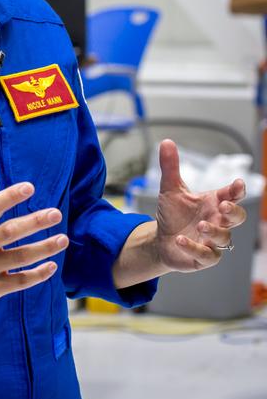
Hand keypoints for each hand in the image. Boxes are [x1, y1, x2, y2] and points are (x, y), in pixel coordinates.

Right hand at [0, 160, 66, 309]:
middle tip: (56, 214)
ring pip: (19, 257)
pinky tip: (52, 265)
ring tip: (63, 239)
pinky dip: (38, 275)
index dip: (10, 196)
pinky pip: (20, 281)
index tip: (30, 187)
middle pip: (9, 232)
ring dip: (43, 248)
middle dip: (34, 222)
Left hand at [151, 139, 247, 271]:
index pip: (232, 196)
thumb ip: (171, 167)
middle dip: (234, 212)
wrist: (161, 239)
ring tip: (200, 225)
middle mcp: (217, 221)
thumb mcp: (170, 189)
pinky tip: (181, 239)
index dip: (237, 190)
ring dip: (214, 231)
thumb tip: (166, 142)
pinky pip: (207, 255)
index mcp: (213, 203)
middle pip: (237, 217)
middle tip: (223, 206)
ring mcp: (213, 240)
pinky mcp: (204, 257)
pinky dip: (195, 248)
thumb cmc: (173, 214)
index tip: (238, 184)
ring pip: (225, 238)